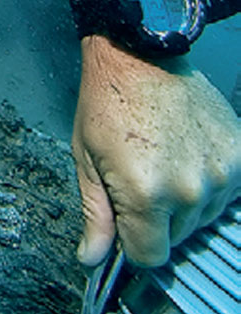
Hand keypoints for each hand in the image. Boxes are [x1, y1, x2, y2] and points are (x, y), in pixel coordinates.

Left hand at [72, 34, 239, 266]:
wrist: (140, 53)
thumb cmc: (107, 103)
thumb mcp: (88, 160)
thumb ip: (95, 215)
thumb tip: (92, 260)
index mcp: (145, 195)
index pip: (150, 257)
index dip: (133, 241)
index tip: (126, 218)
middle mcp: (189, 190)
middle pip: (177, 238)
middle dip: (157, 218)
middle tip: (141, 175)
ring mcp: (219, 173)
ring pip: (203, 217)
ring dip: (186, 200)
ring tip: (165, 159)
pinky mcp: (239, 155)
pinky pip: (227, 192)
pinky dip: (210, 180)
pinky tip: (189, 154)